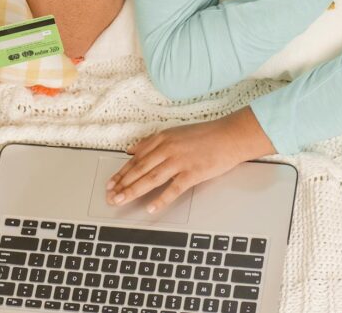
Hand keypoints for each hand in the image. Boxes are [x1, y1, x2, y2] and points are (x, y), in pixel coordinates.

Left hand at [106, 107, 275, 212]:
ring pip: (151, 179)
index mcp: (163, 139)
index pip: (136, 158)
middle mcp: (168, 149)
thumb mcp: (175, 132)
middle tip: (110, 196)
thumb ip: (153, 141)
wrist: (231, 136)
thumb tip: (132, 150)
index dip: (121, 172)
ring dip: (133, 191)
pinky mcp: (193, 173)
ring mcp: (180, 161)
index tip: (110, 184)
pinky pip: (173, 189)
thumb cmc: (206, 135)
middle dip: (122, 184)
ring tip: (121, 201)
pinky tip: (151, 208)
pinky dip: (161, 199)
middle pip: (139, 169)